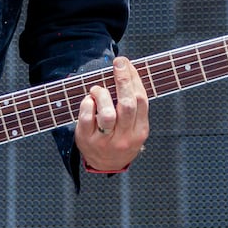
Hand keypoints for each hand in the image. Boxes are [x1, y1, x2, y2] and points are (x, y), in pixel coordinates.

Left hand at [74, 55, 148, 172]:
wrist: (106, 164)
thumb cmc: (121, 136)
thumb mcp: (133, 125)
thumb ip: (132, 103)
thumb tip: (127, 70)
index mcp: (140, 130)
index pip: (140, 100)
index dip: (134, 79)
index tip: (127, 63)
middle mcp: (125, 137)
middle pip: (127, 105)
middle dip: (123, 80)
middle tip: (118, 63)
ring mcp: (105, 140)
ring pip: (107, 114)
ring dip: (102, 94)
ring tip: (97, 89)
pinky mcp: (87, 140)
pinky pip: (86, 118)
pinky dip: (87, 103)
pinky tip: (89, 100)